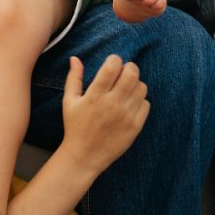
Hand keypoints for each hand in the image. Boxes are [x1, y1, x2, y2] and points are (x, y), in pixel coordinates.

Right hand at [58, 55, 148, 173]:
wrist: (84, 156)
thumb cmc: (75, 127)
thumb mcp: (69, 101)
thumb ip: (73, 78)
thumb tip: (75, 58)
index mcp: (95, 95)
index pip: (112, 66)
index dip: (114, 59)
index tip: (112, 63)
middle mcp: (112, 104)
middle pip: (132, 73)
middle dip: (129, 67)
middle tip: (123, 72)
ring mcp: (126, 116)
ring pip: (141, 87)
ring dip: (135, 84)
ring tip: (126, 89)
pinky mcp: (135, 127)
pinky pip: (146, 104)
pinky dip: (140, 101)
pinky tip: (130, 104)